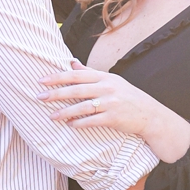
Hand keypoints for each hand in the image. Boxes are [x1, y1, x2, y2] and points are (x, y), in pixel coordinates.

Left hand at [41, 61, 189, 162]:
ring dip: (65, 112)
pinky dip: (80, 123)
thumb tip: (72, 63)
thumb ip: (90, 73)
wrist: (150, 115)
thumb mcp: (111, 81)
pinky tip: (70, 125)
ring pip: (82, 107)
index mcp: (105, 77)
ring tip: (52, 116)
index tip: (42, 80)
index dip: (58, 77)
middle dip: (56, 93)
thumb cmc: (128, 97)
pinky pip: (92, 121)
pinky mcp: (114, 118)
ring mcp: (111, 103)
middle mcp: (107, 88)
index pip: (77, 75)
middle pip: (76, 89)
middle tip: (39, 97)